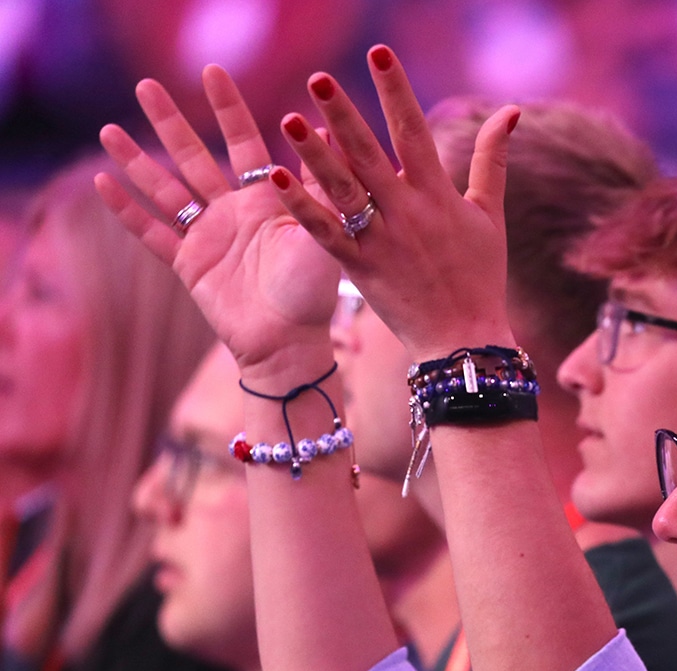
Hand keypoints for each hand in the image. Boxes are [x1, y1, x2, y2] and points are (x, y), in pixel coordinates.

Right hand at [96, 66, 338, 378]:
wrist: (290, 344)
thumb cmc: (314, 292)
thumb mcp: (324, 231)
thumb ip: (320, 186)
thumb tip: (325, 131)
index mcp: (268, 199)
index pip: (244, 142)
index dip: (228, 108)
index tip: (213, 71)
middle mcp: (233, 212)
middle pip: (194, 156)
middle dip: (170, 122)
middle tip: (146, 85)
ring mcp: (207, 237)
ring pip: (165, 189)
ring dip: (137, 161)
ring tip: (109, 130)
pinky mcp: (188, 264)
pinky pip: (152, 234)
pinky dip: (127, 211)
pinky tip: (102, 184)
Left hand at [271, 44, 517, 358]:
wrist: (463, 339)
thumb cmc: (481, 275)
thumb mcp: (491, 214)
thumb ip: (493, 159)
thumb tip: (511, 110)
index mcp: (439, 195)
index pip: (414, 131)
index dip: (395, 90)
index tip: (378, 52)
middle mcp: (408, 213)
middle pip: (372, 155)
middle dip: (345, 114)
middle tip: (318, 78)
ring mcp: (383, 241)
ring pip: (343, 190)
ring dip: (314, 155)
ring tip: (288, 119)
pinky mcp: (361, 269)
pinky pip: (325, 233)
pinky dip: (300, 206)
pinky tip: (274, 176)